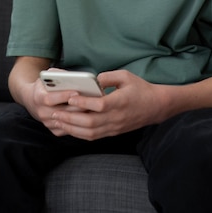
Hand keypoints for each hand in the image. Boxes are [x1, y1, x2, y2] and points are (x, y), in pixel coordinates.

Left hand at [49, 69, 166, 139]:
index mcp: (121, 102)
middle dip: (71, 118)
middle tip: (55, 112)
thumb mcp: (126, 76)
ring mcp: (114, 127)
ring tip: (57, 121)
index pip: (100, 105)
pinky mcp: (113, 132)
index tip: (71, 97)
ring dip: (72, 128)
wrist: (156, 106)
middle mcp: (116, 117)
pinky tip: (69, 128)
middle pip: (90, 122)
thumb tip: (93, 80)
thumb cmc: (141, 89)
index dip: (84, 103)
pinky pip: (93, 136)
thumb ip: (108, 76)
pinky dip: (79, 134)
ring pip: (90, 132)